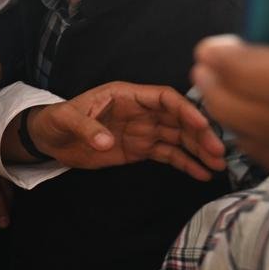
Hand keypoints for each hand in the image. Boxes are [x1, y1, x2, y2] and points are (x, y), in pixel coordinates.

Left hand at [28, 82, 225, 179]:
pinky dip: (186, 163)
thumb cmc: (56, 120)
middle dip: (199, 133)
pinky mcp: (140, 149)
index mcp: (126, 95)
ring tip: (218, 165)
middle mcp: (140, 111)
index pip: (163, 97)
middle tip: (218, 151)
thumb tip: (106, 141)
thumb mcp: (66, 120)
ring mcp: (143, 130)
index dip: (184, 108)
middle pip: (177, 119)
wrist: (50, 139)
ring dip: (198, 149)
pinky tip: (202, 174)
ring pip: (178, 138)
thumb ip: (86, 128)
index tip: (202, 124)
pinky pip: (168, 155)